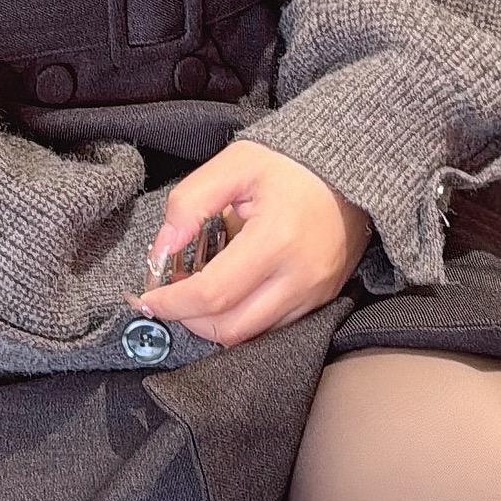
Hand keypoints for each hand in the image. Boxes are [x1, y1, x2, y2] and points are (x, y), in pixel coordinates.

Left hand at [135, 141, 372, 349]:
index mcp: (276, 240)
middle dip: (188, 319)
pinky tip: (229, 292)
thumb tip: (163, 247)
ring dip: (214, 322)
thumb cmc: (292, 164)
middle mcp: (300, 277)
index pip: (212, 295)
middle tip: (169, 296)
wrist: (352, 169)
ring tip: (197, 291)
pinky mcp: (322, 299)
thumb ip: (190, 202)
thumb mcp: (235, 164)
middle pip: (229, 329)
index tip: (148, 298)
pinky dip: (242, 317)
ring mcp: (314, 293)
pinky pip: (273, 327)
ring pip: (250, 335)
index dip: (172, 303)